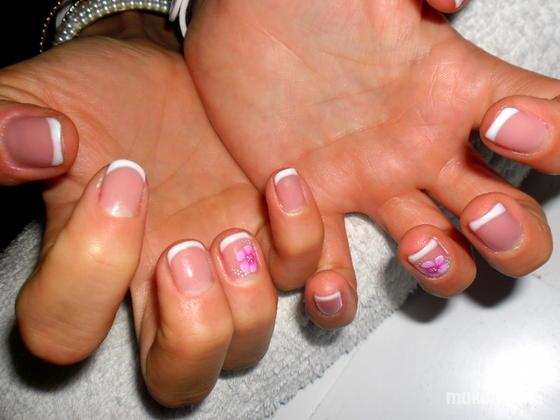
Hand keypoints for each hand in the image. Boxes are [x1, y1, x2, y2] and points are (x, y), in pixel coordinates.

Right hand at [2, 13, 322, 405]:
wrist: (168, 77)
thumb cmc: (105, 94)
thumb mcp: (42, 99)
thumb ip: (10, 127)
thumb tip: (36, 147)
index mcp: (94, 263)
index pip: (67, 332)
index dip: (86, 274)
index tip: (120, 183)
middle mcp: (163, 281)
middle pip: (181, 375)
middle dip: (193, 332)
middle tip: (187, 252)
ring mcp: (227, 264)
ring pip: (247, 341)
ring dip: (251, 299)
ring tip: (238, 233)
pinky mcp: (278, 236)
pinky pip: (312, 281)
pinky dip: (312, 254)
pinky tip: (286, 191)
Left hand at [186, 0, 559, 325]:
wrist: (227, 29)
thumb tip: (453, 0)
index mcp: (448, 90)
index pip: (546, 123)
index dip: (553, 140)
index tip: (501, 127)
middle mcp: (419, 149)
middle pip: (509, 216)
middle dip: (512, 231)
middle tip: (477, 213)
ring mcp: (367, 186)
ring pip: (436, 256)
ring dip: (442, 268)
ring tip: (415, 245)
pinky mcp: (308, 208)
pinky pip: (333, 268)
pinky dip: (336, 291)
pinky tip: (328, 282)